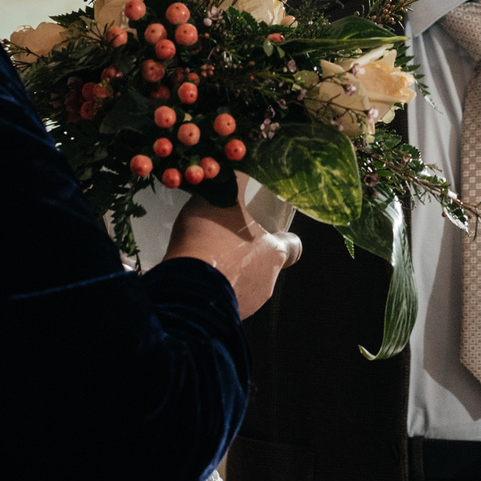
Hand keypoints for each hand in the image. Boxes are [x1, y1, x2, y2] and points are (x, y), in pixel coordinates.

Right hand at [164, 196, 300, 316]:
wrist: (188, 285)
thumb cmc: (210, 239)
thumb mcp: (224, 196)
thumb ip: (236, 183)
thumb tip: (241, 163)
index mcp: (275, 251)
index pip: (293, 246)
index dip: (280, 238)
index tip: (267, 232)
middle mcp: (267, 280)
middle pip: (264, 265)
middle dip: (246, 255)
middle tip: (222, 241)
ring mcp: (247, 302)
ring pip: (242, 284)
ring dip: (228, 273)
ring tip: (204, 258)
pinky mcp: (226, 316)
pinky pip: (222, 299)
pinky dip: (212, 289)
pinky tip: (195, 277)